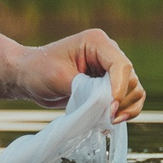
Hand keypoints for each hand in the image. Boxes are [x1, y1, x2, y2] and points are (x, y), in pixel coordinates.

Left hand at [11, 29, 145, 124]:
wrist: (28, 77)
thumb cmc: (38, 71)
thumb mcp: (58, 78)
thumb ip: (84, 88)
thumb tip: (107, 104)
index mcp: (97, 42)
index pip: (120, 65)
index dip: (119, 88)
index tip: (110, 107)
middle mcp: (108, 53)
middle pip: (131, 79)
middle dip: (121, 100)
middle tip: (105, 117)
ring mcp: (110, 70)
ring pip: (134, 90)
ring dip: (126, 107)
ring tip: (108, 120)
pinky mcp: (108, 85)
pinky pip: (128, 99)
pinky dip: (125, 111)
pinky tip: (111, 121)